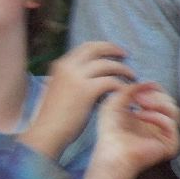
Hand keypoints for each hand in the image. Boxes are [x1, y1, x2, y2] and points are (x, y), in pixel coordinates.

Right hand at [19, 41, 134, 159]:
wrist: (47, 131)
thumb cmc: (53, 116)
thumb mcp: (58, 89)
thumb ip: (71, 78)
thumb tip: (89, 76)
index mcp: (61, 65)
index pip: (86, 47)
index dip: (103, 47)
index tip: (114, 53)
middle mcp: (68, 66)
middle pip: (97, 48)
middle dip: (114, 49)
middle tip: (126, 57)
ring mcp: (77, 77)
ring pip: (108, 64)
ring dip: (123, 70)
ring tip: (132, 78)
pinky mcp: (87, 91)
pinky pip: (111, 82)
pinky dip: (121, 86)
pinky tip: (126, 93)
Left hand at [95, 82, 179, 174]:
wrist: (111, 149)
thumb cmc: (110, 130)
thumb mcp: (114, 103)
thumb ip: (128, 90)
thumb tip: (144, 83)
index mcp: (146, 115)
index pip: (160, 97)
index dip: (154, 88)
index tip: (144, 84)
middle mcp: (157, 125)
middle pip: (169, 101)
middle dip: (155, 94)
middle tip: (138, 97)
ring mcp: (165, 134)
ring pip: (174, 110)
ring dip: (157, 103)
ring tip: (139, 104)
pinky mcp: (170, 144)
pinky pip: (172, 123)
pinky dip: (156, 116)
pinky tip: (140, 116)